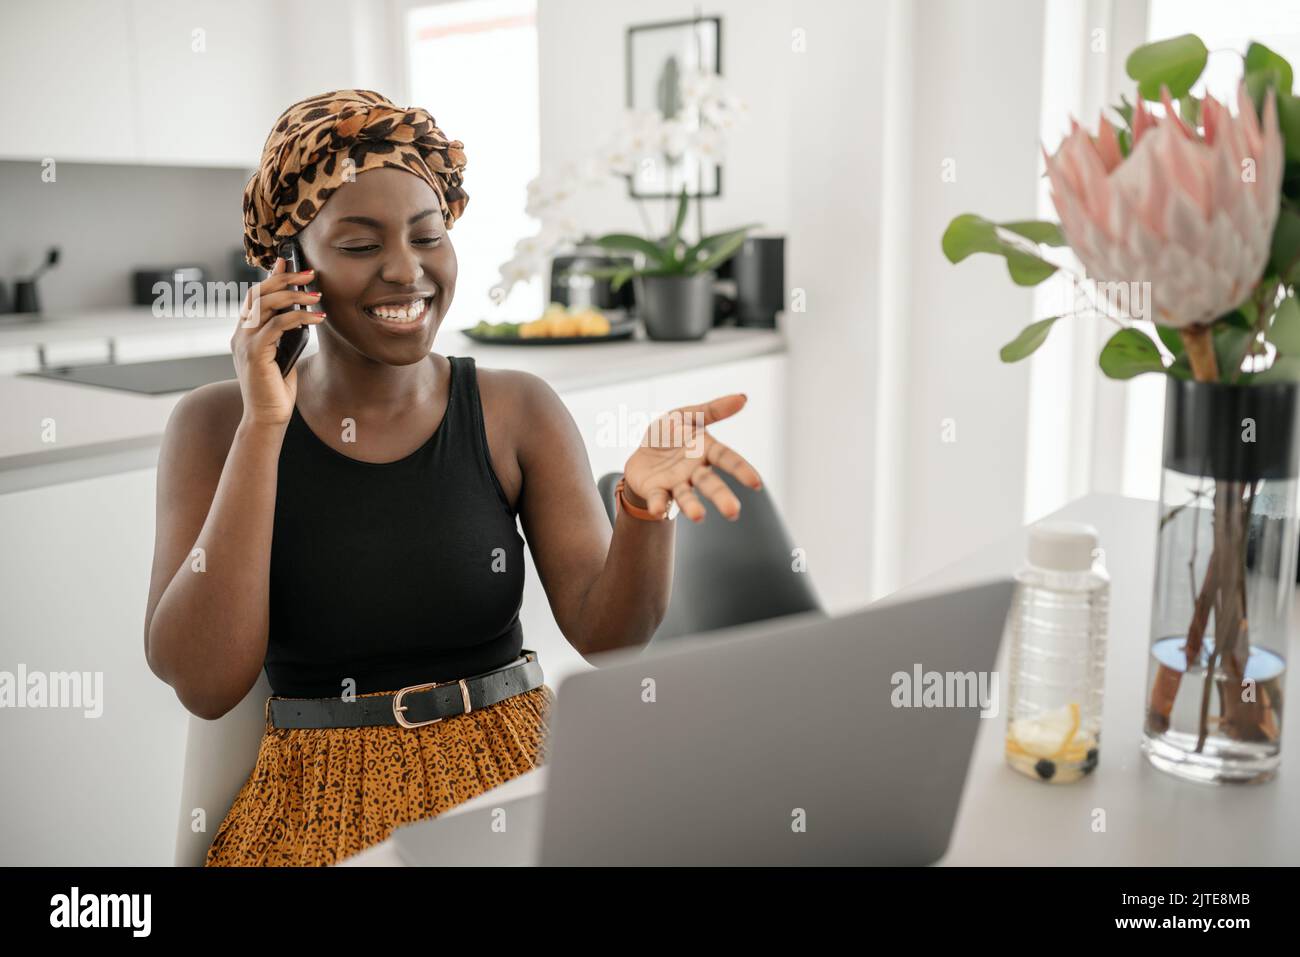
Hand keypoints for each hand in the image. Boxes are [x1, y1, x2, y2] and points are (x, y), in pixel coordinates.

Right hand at [230, 256, 324, 425]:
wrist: (268, 416)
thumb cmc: (277, 388)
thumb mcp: (282, 354)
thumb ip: (284, 334)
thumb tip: (300, 314)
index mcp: (244, 332)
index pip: (255, 296)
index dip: (271, 277)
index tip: (287, 261)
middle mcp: (240, 334)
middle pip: (259, 293)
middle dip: (284, 278)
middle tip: (309, 274)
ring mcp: (244, 343)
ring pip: (266, 305)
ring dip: (294, 296)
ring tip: (317, 295)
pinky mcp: (254, 353)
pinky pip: (276, 326)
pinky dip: (298, 318)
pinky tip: (316, 319)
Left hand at [623, 393, 763, 522]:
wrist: (642, 453)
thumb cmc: (671, 434)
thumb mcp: (687, 415)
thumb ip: (713, 410)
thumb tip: (743, 398)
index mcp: (706, 450)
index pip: (727, 459)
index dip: (741, 470)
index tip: (756, 484)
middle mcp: (694, 471)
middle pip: (710, 484)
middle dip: (721, 497)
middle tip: (733, 512)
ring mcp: (676, 483)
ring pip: (686, 496)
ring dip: (692, 506)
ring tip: (698, 516)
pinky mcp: (655, 491)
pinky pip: (658, 499)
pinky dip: (659, 505)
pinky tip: (658, 511)